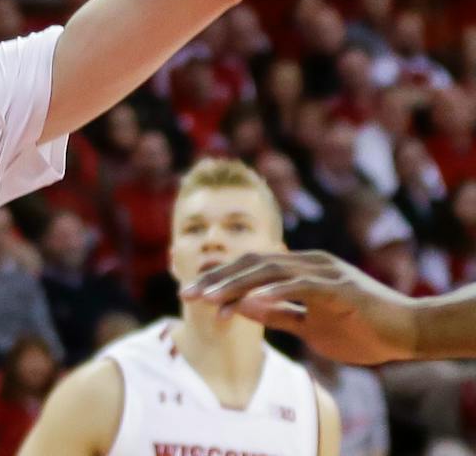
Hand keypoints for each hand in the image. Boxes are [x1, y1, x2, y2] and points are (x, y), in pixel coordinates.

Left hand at [183, 250, 419, 364]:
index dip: (219, 278)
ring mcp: (325, 272)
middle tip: (186, 294)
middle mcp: (308, 262)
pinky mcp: (341, 288)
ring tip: (208, 300)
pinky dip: (274, 292)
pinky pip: (300, 287)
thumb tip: (242, 308)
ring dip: (235, 285)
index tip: (191, 292)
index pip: (250, 268)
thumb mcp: (311, 326)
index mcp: (300, 269)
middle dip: (216, 279)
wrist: (410, 333)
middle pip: (252, 264)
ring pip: (269, 271)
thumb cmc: (363, 330)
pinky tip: (250, 303)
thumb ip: (279, 314)